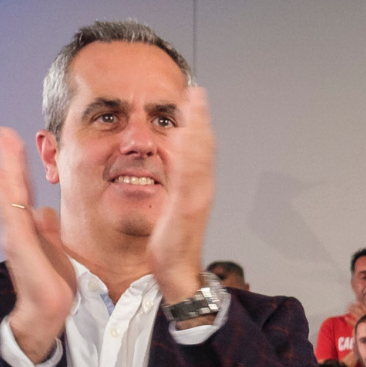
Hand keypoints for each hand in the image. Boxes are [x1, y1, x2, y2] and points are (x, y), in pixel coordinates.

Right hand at [0, 127, 76, 362]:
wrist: (47, 310)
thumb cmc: (51, 283)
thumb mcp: (54, 249)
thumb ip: (47, 229)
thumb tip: (45, 211)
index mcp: (28, 226)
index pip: (23, 190)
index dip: (19, 167)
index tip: (15, 142)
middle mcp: (17, 227)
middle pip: (11, 186)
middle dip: (7, 159)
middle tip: (1, 132)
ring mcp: (15, 235)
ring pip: (7, 195)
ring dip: (3, 168)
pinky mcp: (19, 245)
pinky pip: (10, 213)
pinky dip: (2, 193)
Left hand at [147, 86, 216, 305]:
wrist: (176, 274)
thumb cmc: (169, 248)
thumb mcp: (170, 212)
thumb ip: (170, 192)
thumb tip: (160, 173)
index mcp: (194, 190)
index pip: (198, 150)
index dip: (197, 124)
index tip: (192, 100)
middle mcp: (201, 190)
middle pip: (204, 147)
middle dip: (201, 118)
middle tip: (196, 92)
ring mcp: (197, 199)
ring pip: (200, 156)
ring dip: (198, 128)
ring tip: (194, 103)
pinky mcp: (187, 209)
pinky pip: (189, 176)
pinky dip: (190, 154)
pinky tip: (186, 136)